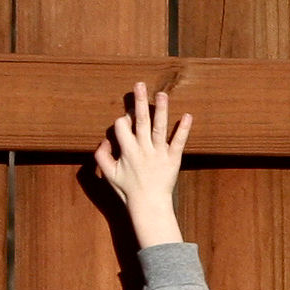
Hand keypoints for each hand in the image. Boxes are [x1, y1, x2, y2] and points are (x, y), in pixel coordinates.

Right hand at [93, 81, 189, 248]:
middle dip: (139, 101)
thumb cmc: (128, 190)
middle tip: (140, 84)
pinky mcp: (173, 159)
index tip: (125, 119)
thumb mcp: (108, 174)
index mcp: (127, 150)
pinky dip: (184, 130)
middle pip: (140, 120)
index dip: (122, 120)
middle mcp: (143, 149)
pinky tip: (188, 116)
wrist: (149, 205)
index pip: (122, 126)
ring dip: (161, 109)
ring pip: (159, 127)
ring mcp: (159, 153)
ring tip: (162, 94)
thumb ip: (101, 156)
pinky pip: (179, 142)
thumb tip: (102, 141)